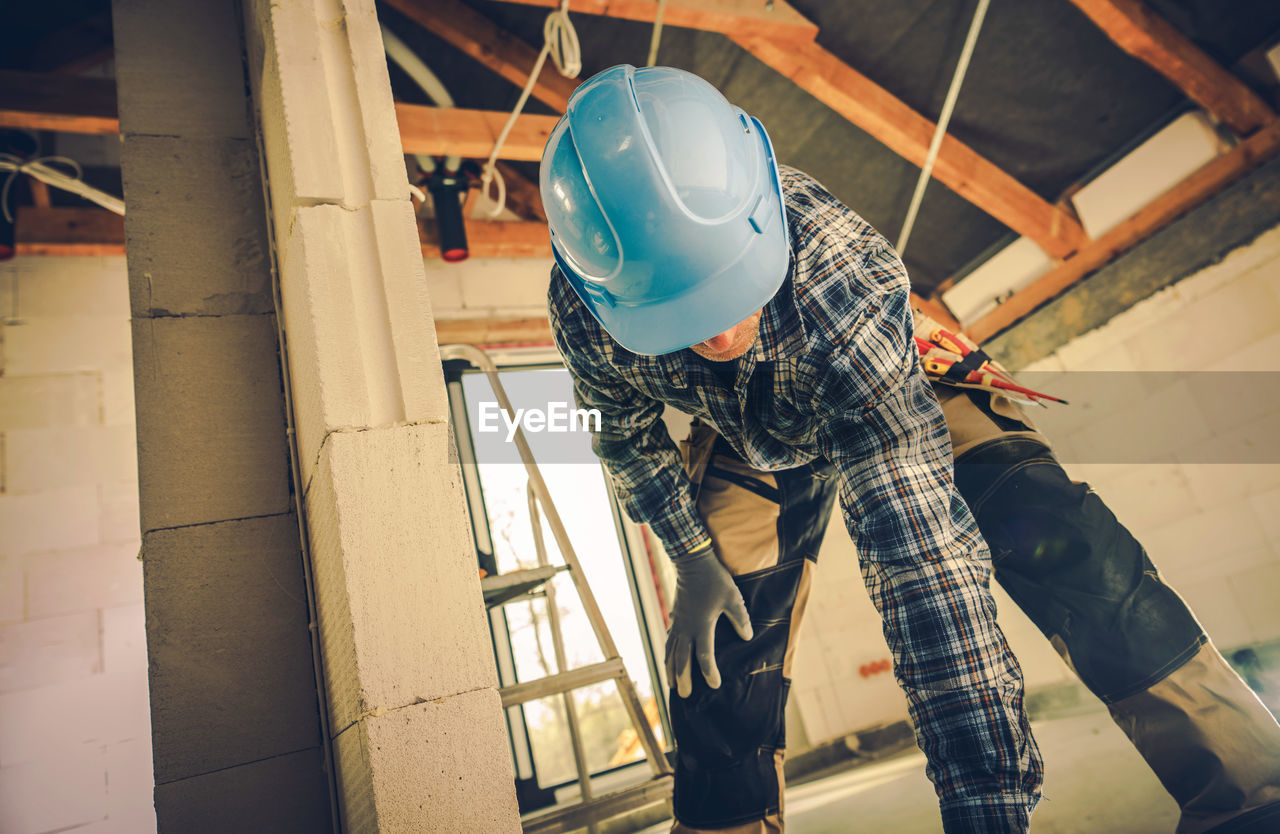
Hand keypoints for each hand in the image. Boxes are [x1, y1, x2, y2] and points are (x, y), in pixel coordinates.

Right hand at [664, 545, 753, 697]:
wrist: (692, 562)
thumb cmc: (714, 580)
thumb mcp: (733, 598)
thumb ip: (740, 619)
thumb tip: (747, 637)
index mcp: (702, 626)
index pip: (704, 656)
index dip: (709, 672)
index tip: (714, 685)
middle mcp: (686, 628)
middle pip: (682, 659)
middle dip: (683, 679)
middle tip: (684, 695)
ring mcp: (678, 623)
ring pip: (671, 652)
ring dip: (671, 669)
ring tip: (671, 684)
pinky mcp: (674, 617)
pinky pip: (669, 641)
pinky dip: (668, 654)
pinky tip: (668, 659)